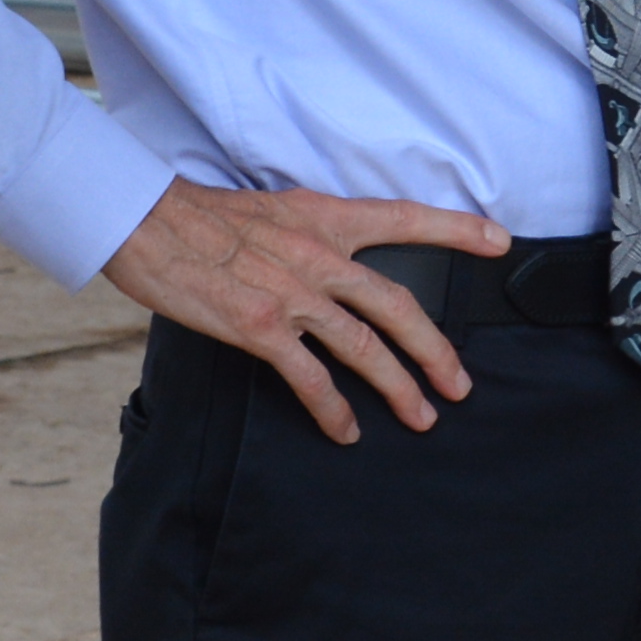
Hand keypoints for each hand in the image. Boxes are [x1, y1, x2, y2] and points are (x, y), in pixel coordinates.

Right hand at [102, 181, 510, 443]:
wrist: (143, 220)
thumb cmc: (196, 216)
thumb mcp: (269, 208)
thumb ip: (307, 235)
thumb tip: (328, 264)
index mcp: (323, 217)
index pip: (404, 218)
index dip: (456, 229)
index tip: (498, 240)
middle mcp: (318, 253)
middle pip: (398, 304)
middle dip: (436, 349)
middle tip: (459, 383)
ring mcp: (291, 291)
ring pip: (365, 346)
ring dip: (399, 387)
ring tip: (421, 416)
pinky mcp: (260, 326)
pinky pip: (311, 377)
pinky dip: (334, 409)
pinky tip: (346, 431)